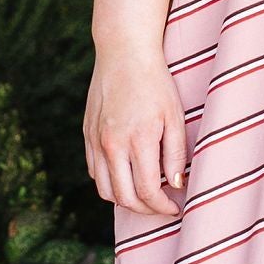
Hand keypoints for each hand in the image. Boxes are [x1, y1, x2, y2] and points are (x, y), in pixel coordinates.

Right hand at [84, 44, 188, 216]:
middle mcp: (112, 144)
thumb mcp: (175, 116)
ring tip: (144, 195)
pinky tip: (126, 176)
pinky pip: (94, 171)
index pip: (147, 191)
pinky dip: (110, 182)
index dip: (163, 206)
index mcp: (138, 139)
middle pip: (124, 198)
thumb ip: (176, 154)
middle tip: (162, 207)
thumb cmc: (156, 83)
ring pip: (105, 190)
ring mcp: (96, 140)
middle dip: (146, 210)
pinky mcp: (87, 134)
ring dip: (125, 200)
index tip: (176, 206)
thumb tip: (175, 185)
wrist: (123, 53)